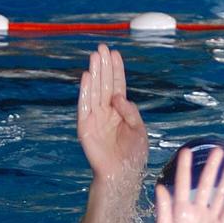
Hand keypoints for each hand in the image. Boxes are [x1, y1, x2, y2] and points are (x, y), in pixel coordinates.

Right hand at [76, 45, 147, 184]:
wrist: (122, 174)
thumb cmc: (132, 155)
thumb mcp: (139, 130)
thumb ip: (130, 112)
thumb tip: (118, 96)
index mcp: (120, 111)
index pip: (117, 86)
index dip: (116, 70)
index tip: (115, 53)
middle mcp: (106, 112)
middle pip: (104, 84)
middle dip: (104, 66)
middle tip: (102, 47)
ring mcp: (95, 118)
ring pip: (94, 91)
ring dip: (94, 73)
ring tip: (94, 56)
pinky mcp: (85, 127)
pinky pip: (84, 106)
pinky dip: (85, 91)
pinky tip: (86, 77)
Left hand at [153, 146, 223, 222]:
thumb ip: (164, 209)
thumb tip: (160, 187)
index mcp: (180, 209)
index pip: (183, 184)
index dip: (185, 168)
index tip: (186, 151)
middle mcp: (196, 210)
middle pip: (206, 185)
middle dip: (211, 168)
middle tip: (217, 150)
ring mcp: (210, 219)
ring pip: (219, 195)